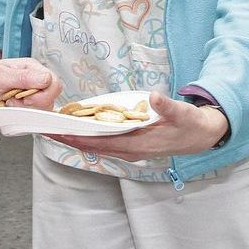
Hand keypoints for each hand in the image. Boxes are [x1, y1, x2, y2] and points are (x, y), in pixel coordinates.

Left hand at [0, 57, 60, 113]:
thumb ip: (24, 77)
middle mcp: (34, 82)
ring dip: (24, 110)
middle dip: (32, 103)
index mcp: (32, 69)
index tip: (24, 97)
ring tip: (9, 103)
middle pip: (51, 98)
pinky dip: (20, 117)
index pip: (54, 82)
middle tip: (14, 99)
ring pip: (42, 110)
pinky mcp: (24, 109)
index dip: (43, 94)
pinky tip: (9, 109)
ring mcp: (30, 97)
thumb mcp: (1, 75)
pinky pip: (32, 118)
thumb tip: (46, 79)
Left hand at [52, 92, 227, 160]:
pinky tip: (80, 130)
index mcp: (138, 144)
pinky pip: (105, 143)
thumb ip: (168, 106)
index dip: (79, 138)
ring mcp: (130, 149)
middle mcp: (131, 150)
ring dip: (77, 139)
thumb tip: (155, 97)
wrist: (201, 136)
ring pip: (97, 147)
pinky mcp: (132, 145)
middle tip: (46, 130)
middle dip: (70, 140)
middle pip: (93, 147)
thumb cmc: (190, 125)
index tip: (60, 132)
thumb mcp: (182, 113)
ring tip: (56, 130)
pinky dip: (89, 138)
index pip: (102, 143)